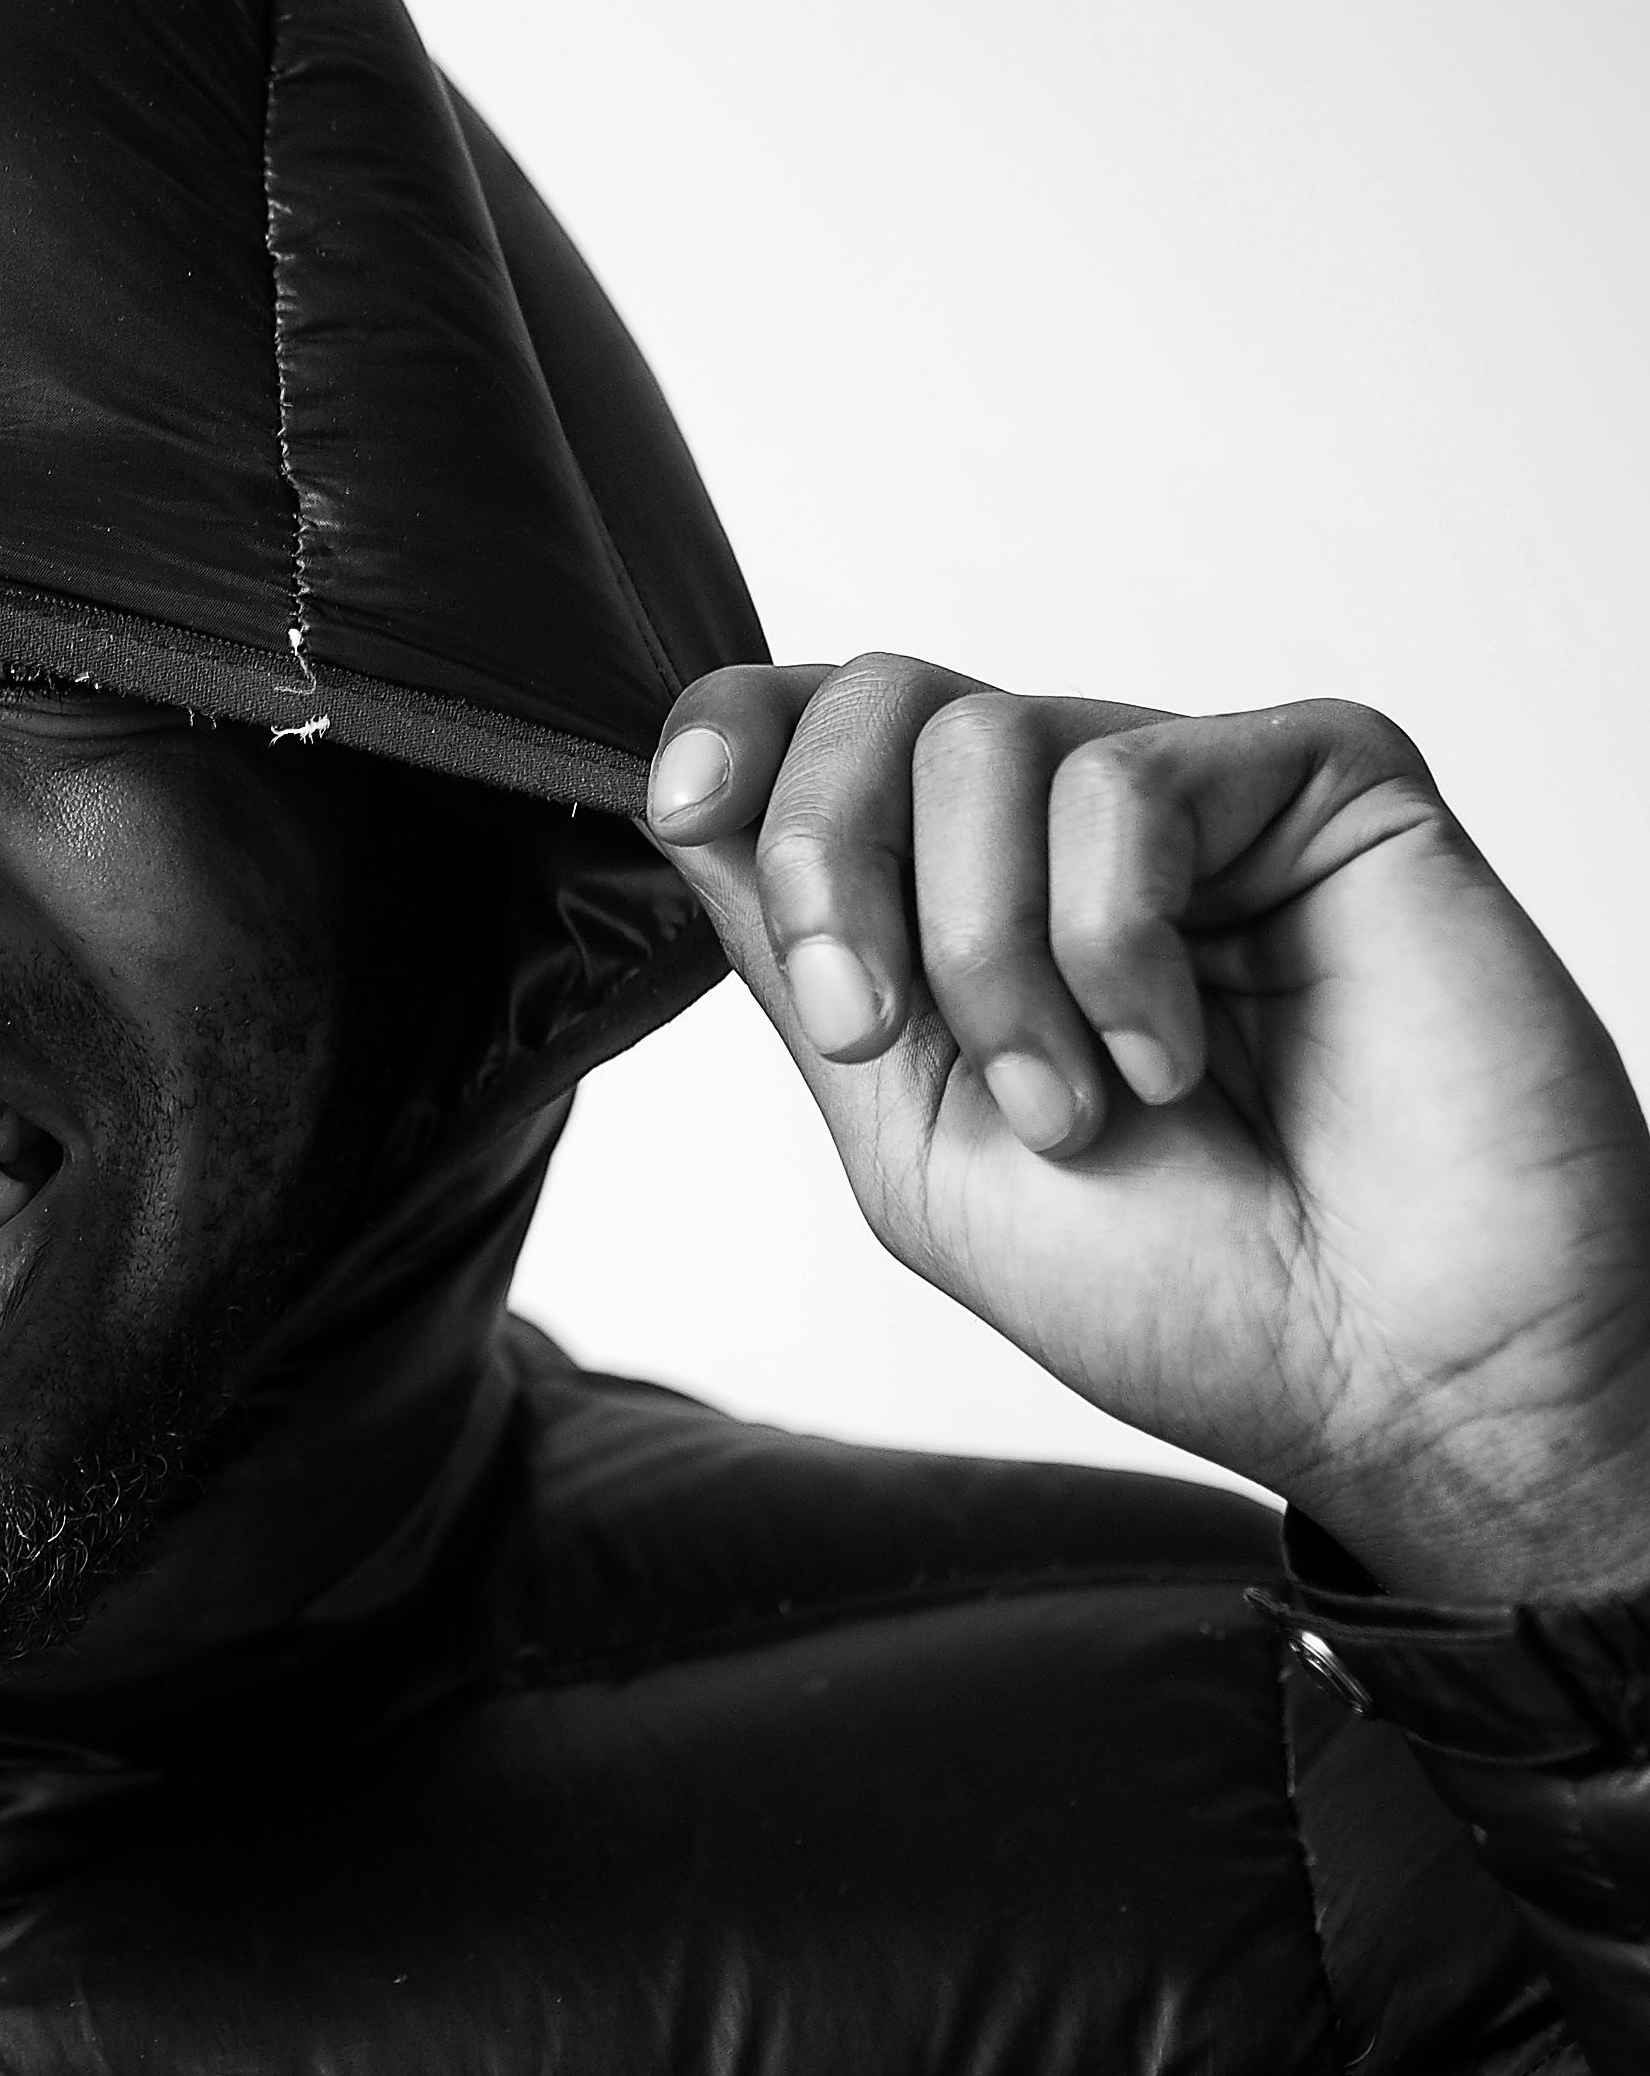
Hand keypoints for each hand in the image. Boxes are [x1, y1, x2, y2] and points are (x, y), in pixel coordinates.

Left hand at [646, 658, 1649, 1600]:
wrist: (1391, 1374)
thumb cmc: (1184, 1289)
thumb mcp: (911, 1139)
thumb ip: (802, 968)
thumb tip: (686, 802)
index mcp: (964, 900)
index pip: (813, 732)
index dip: (732, 737)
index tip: (684, 807)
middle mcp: (1073, 829)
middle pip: (874, 700)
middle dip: (827, 864)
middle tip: (874, 1031)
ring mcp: (1199, 796)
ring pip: (983, 740)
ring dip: (989, 958)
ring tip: (1080, 1102)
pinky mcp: (1323, 780)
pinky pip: (1128, 779)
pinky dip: (1113, 945)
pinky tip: (1178, 1051)